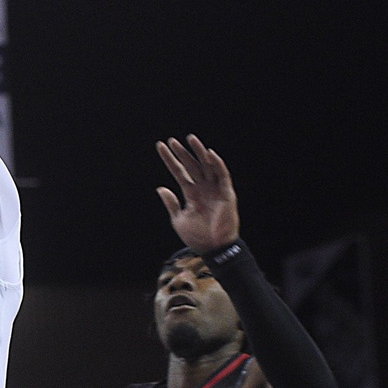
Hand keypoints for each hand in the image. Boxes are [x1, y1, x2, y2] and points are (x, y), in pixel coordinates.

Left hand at [155, 135, 240, 254]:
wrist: (213, 248)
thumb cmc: (197, 236)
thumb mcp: (179, 219)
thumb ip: (171, 203)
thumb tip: (160, 188)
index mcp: (191, 194)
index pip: (179, 172)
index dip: (170, 160)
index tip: (160, 147)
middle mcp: (203, 188)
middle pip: (191, 166)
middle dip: (182, 153)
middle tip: (172, 141)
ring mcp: (215, 189)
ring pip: (207, 166)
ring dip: (199, 153)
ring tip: (190, 139)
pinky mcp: (226, 194)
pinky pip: (222, 176)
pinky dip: (217, 164)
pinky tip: (208, 154)